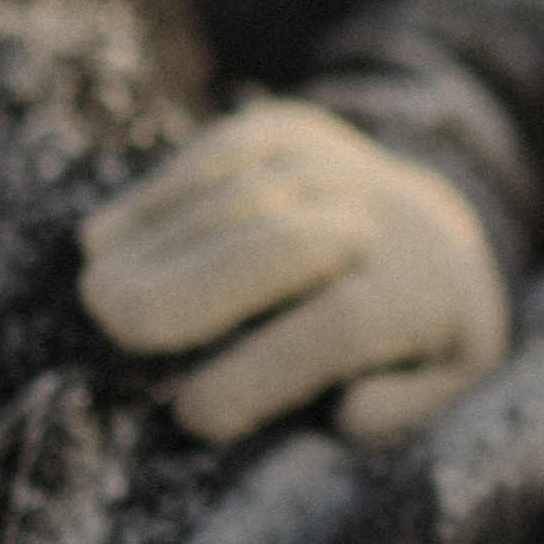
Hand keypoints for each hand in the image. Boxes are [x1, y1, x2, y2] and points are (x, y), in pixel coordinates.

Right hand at [77, 100, 509, 445]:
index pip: (337, 330)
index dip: (257, 375)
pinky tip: (106, 239)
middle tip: (116, 332)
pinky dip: (153, 198)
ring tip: (96, 297)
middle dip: (191, 291)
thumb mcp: (446, 387)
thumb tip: (348, 411)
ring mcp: (333, 159)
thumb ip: (408, 410)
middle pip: (279, 244)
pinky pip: (210, 156)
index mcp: (424, 290)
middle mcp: (382, 212)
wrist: (431, 226)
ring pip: (236, 198)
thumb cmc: (419, 335)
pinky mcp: (286, 127)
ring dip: (157, 247)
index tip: (194, 416)